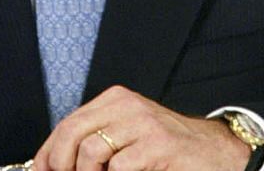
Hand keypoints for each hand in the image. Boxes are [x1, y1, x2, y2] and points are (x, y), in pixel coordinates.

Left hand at [31, 85, 249, 170]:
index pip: (68, 122)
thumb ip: (96, 142)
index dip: (48, 152)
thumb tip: (54, 164)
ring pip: (91, 151)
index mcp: (116, 100)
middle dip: (60, 164)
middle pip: (73, 133)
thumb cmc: (168, 149)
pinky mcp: (158, 145)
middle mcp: (127, 105)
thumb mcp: (128, 136)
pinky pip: (119, 168)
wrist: (215, 152)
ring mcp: (143, 124)